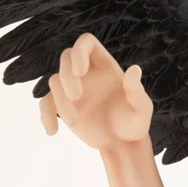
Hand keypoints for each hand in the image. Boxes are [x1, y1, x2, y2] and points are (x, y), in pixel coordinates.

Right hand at [40, 33, 152, 149]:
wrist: (122, 144)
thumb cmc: (134, 124)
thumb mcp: (141, 109)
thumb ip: (137, 91)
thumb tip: (134, 70)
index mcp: (105, 66)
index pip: (86, 42)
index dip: (79, 50)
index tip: (80, 72)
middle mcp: (87, 72)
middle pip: (66, 57)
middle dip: (67, 75)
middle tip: (76, 96)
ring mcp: (72, 88)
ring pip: (54, 80)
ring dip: (60, 100)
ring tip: (75, 122)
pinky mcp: (62, 105)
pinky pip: (46, 103)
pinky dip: (45, 115)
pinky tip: (52, 131)